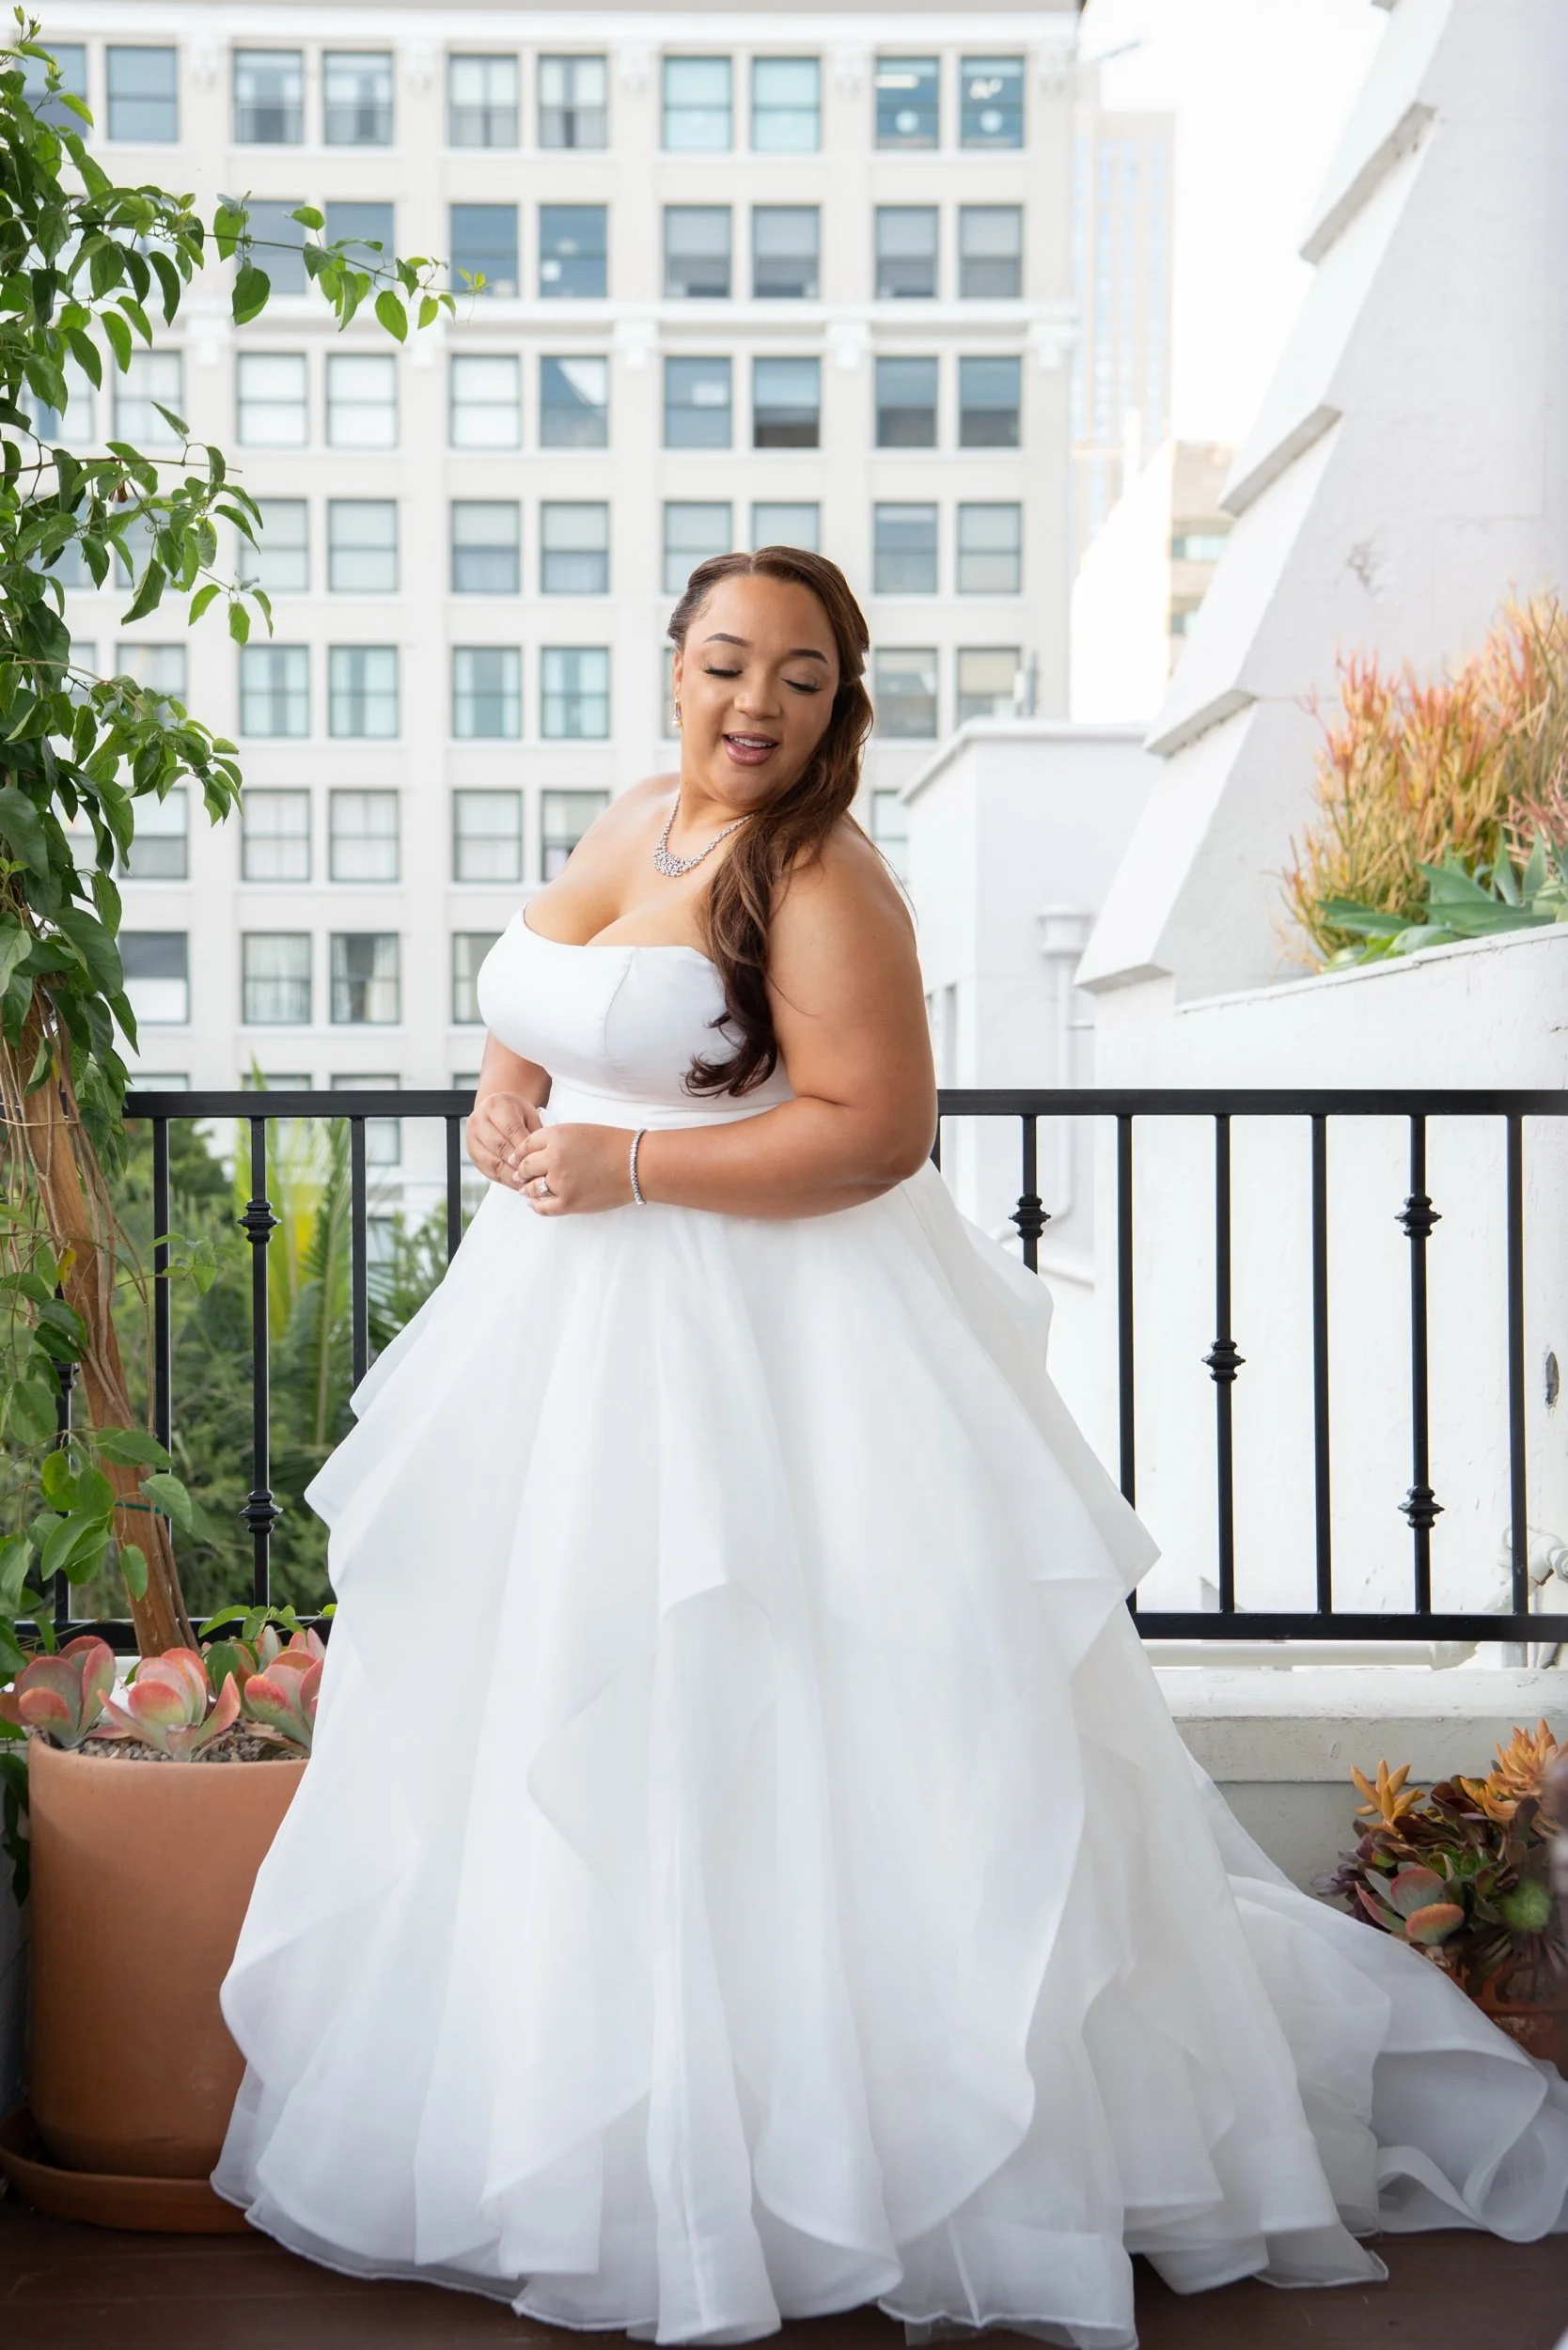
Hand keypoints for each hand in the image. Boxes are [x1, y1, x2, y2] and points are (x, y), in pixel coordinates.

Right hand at [465, 1091, 543, 1188]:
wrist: (496, 1110)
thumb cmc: (516, 1113)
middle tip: (533, 1175)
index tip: (537, 1161)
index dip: (524, 1148)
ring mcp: (472, 1137)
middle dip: (517, 1163)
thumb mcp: (529, 1114)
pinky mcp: (472, 1152)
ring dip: (510, 1175)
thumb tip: (541, 1155)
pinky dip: (503, 1179)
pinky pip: (487, 1170)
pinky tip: (515, 1183)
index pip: (511, 1130)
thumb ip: (534, 1132)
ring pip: (491, 1161)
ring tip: (526, 1182)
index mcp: (496, 1106)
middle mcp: (479, 1120)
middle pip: (499, 1146)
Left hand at [514, 1123, 636, 1215]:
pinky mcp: (569, 1202)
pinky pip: (543, 1207)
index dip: (520, 1154)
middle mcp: (554, 1158)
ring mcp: (560, 1182)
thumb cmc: (613, 1144)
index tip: (517, 1159)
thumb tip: (533, 1155)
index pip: (526, 1145)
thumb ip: (555, 1140)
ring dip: (528, 1189)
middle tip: (521, 1176)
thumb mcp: (579, 1130)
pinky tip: (535, 1204)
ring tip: (528, 1190)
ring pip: (532, 1188)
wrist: (637, 1164)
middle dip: (522, 1172)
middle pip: (526, 1167)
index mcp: (557, 1135)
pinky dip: (536, 1206)